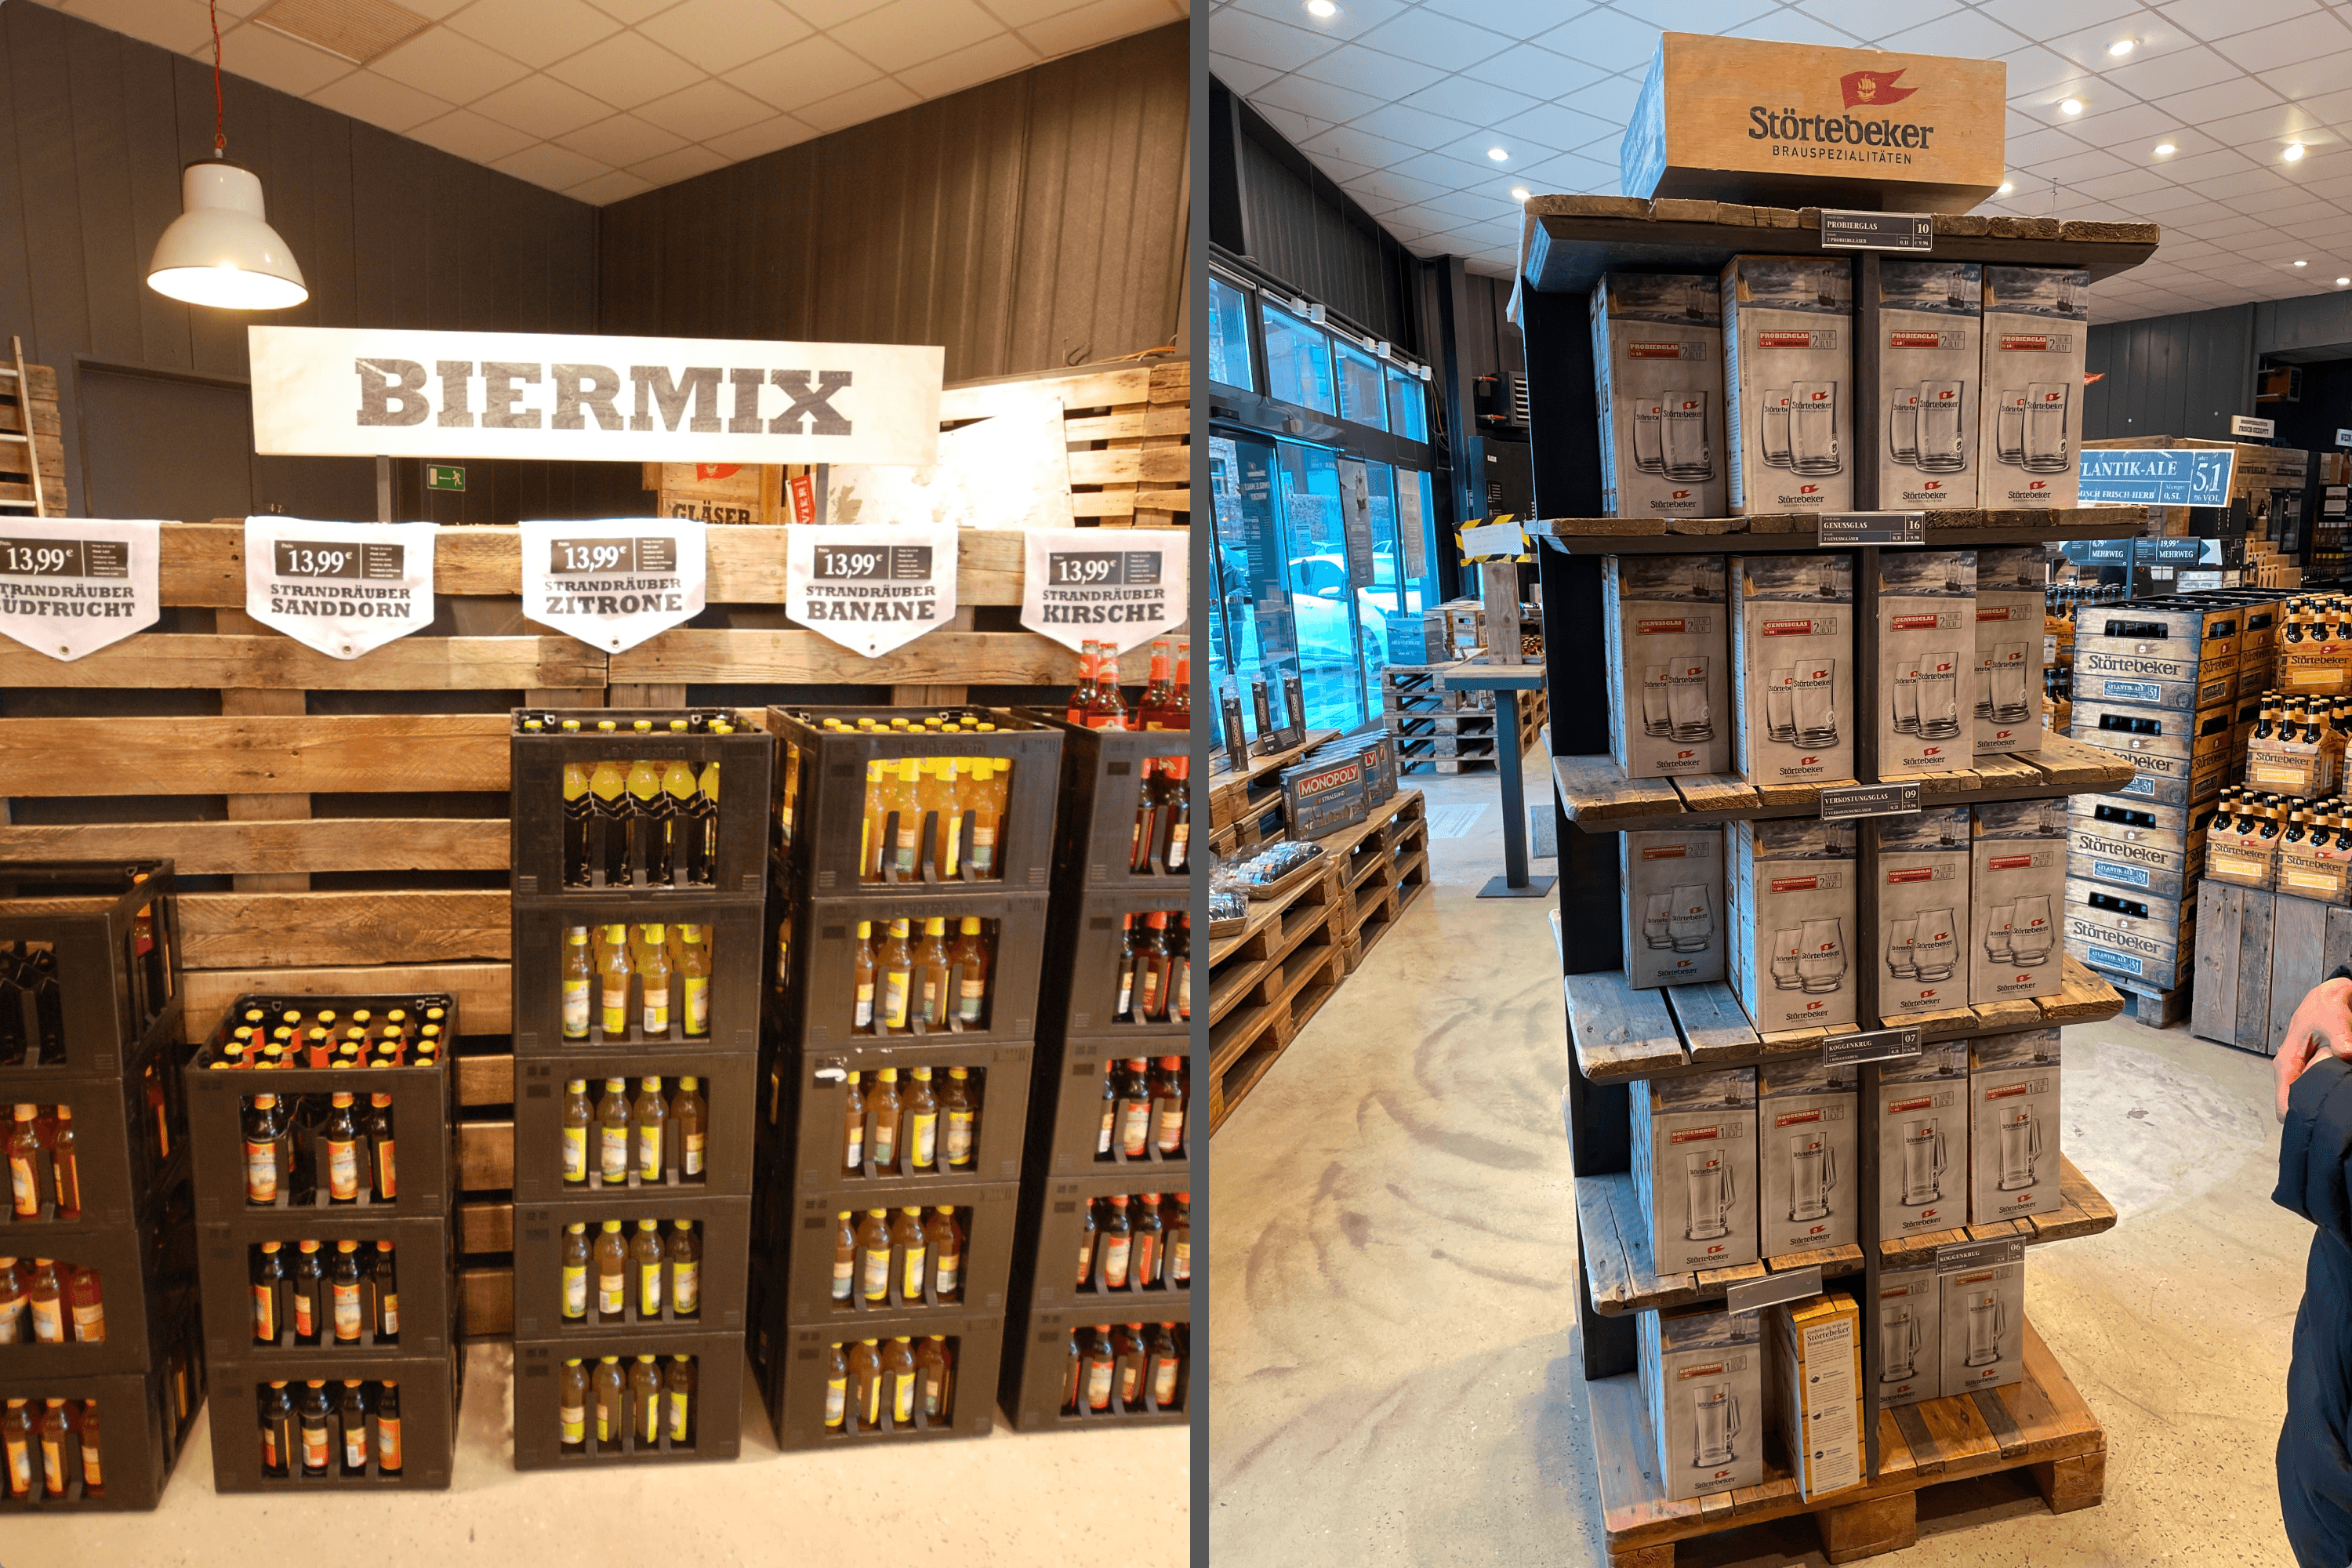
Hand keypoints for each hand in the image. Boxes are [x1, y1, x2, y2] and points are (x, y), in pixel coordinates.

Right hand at [2275, 976, 2351, 1121]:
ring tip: (2329, 1115)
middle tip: (2326, 1124)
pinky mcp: (2307, 1071)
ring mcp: (2297, 1071)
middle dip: (2306, 1116)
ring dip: (2313, 1108)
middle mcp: (2288, 1070)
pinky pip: (2308, 1092)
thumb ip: (2340, 1038)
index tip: (2311, 1128)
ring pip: (2299, 1099)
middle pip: (2291, 1105)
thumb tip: (2347, 1053)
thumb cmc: (2325, 1008)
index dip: (2294, 1118)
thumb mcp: (2333, 1020)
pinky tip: (2333, 1101)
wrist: (2327, 997)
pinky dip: (2318, 1099)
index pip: (2283, 1101)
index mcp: (2286, 1063)